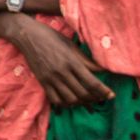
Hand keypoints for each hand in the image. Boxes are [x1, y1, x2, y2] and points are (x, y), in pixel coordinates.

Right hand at [0, 17, 114, 107]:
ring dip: (81, 103)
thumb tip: (102, 70)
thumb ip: (86, 60)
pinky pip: (55, 99)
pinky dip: (65, 104)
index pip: (92, 82)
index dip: (104, 91)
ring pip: (70, 99)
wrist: (28, 36)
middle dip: (95, 98)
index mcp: (72, 61)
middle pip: (83, 93)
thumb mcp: (72, 46)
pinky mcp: (42, 82)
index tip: (111, 96)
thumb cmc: (52, 37)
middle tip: (101, 98)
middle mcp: (62, 72)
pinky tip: (71, 101)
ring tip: (88, 100)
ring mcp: (51, 79)